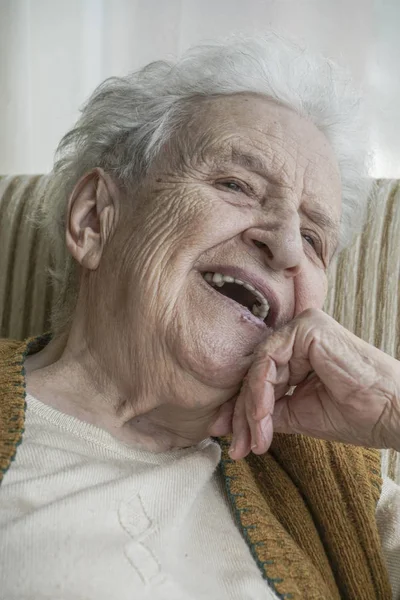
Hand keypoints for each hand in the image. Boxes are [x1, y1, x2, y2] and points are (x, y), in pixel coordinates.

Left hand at [226, 309, 399, 459]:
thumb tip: (221, 424)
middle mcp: (297, 335)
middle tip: (238, 446)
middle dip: (243, 415)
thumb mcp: (297, 414)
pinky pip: (268, 361)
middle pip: (255, 374)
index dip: (243, 412)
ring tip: (254, 440)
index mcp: (297, 351)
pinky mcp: (306, 328)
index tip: (236, 443)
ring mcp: (301, 328)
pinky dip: (261, 393)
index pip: (259, 378)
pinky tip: (262, 420)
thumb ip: (264, 412)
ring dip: (251, 410)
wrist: (391, 415)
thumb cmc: (355, 414)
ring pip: (257, 369)